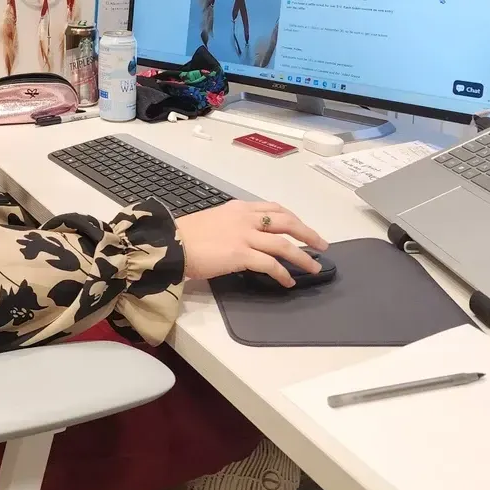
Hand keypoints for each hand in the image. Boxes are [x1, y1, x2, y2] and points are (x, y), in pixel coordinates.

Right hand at [176, 201, 327, 287]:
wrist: (169, 243)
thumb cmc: (184, 235)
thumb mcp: (212, 220)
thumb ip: (231, 225)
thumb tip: (242, 238)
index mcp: (238, 208)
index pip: (273, 209)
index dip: (292, 218)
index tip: (301, 227)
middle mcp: (245, 218)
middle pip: (286, 221)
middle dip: (307, 233)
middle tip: (321, 244)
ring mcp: (244, 235)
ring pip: (283, 244)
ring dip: (302, 256)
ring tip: (314, 266)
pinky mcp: (241, 254)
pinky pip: (270, 264)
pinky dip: (283, 273)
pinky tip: (288, 281)